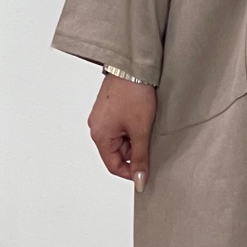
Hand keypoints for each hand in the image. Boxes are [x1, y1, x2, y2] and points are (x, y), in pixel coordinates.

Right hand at [88, 73, 155, 191]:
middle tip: (150, 140)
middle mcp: (97, 127)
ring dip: (135, 138)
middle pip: (117, 153)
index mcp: (99, 136)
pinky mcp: (109, 109)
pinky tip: (142, 117)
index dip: (131, 172)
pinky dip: (132, 127)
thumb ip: (141, 158)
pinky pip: (120, 127)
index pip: (114, 166)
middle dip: (135, 151)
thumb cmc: (133, 94)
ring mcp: (102, 118)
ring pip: (121, 140)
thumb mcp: (140, 130)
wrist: (132, 66)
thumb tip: (139, 180)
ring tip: (146, 124)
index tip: (146, 172)